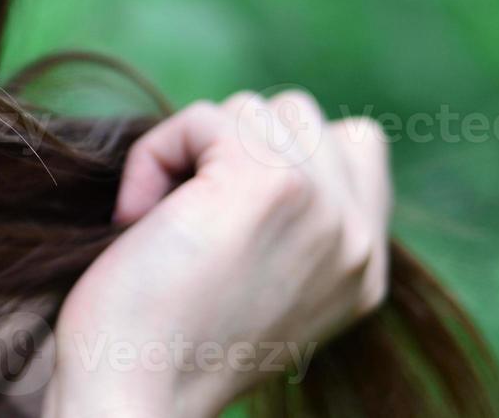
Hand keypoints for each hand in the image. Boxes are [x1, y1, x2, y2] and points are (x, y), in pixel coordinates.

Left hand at [43, 90, 390, 417]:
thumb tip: (257, 145)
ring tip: (163, 221)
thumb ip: (289, 226)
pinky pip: (203, 117)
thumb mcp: (258, 288)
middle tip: (187, 217)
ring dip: (190, 151)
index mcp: (363, 270)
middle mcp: (356, 240)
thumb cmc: (164, 345)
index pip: (357, 144)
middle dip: (228, 146)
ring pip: (250, 109)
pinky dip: (155, 156)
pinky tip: (138, 220)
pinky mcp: (268, 179)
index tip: (222, 206)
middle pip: (297, 115)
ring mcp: (321, 205)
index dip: (278, 149)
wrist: (135, 394)